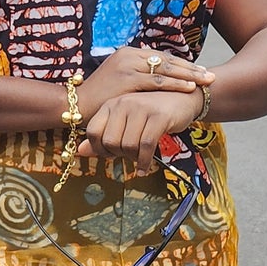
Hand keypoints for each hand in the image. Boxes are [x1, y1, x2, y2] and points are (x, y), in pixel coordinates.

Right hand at [76, 46, 212, 122]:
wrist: (75, 104)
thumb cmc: (98, 99)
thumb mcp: (119, 84)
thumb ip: (136, 80)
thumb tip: (155, 84)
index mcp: (128, 54)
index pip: (161, 58)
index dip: (182, 65)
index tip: (199, 71)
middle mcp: (129, 55)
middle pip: (167, 60)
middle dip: (191, 68)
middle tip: (210, 75)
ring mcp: (128, 65)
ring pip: (166, 69)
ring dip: (188, 75)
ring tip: (206, 81)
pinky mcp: (127, 78)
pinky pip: (157, 80)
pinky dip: (175, 84)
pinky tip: (189, 88)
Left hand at [79, 87, 205, 175]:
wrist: (186, 98)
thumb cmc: (154, 112)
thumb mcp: (126, 121)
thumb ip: (103, 135)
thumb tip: (80, 151)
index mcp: (111, 104)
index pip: (93, 132)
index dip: (99, 149)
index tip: (112, 153)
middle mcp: (123, 103)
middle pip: (109, 141)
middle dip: (118, 155)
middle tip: (129, 156)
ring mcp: (141, 109)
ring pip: (127, 146)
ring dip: (133, 158)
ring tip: (140, 158)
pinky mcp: (158, 117)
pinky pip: (145, 147)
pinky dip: (144, 162)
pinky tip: (145, 168)